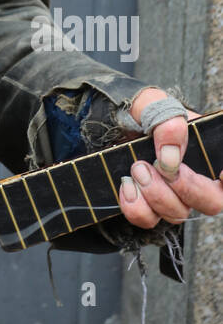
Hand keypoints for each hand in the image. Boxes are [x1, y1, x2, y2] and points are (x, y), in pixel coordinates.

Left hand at [117, 85, 222, 228]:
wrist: (111, 122)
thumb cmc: (139, 112)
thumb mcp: (153, 103)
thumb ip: (168, 122)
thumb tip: (170, 156)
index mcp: (206, 150)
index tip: (221, 173)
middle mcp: (197, 177)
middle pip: (212, 202)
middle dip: (186, 187)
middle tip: (157, 166)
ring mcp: (174, 195)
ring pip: (179, 214)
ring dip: (156, 194)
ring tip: (137, 168)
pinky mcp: (149, 206)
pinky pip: (149, 220)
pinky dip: (136, 206)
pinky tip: (127, 184)